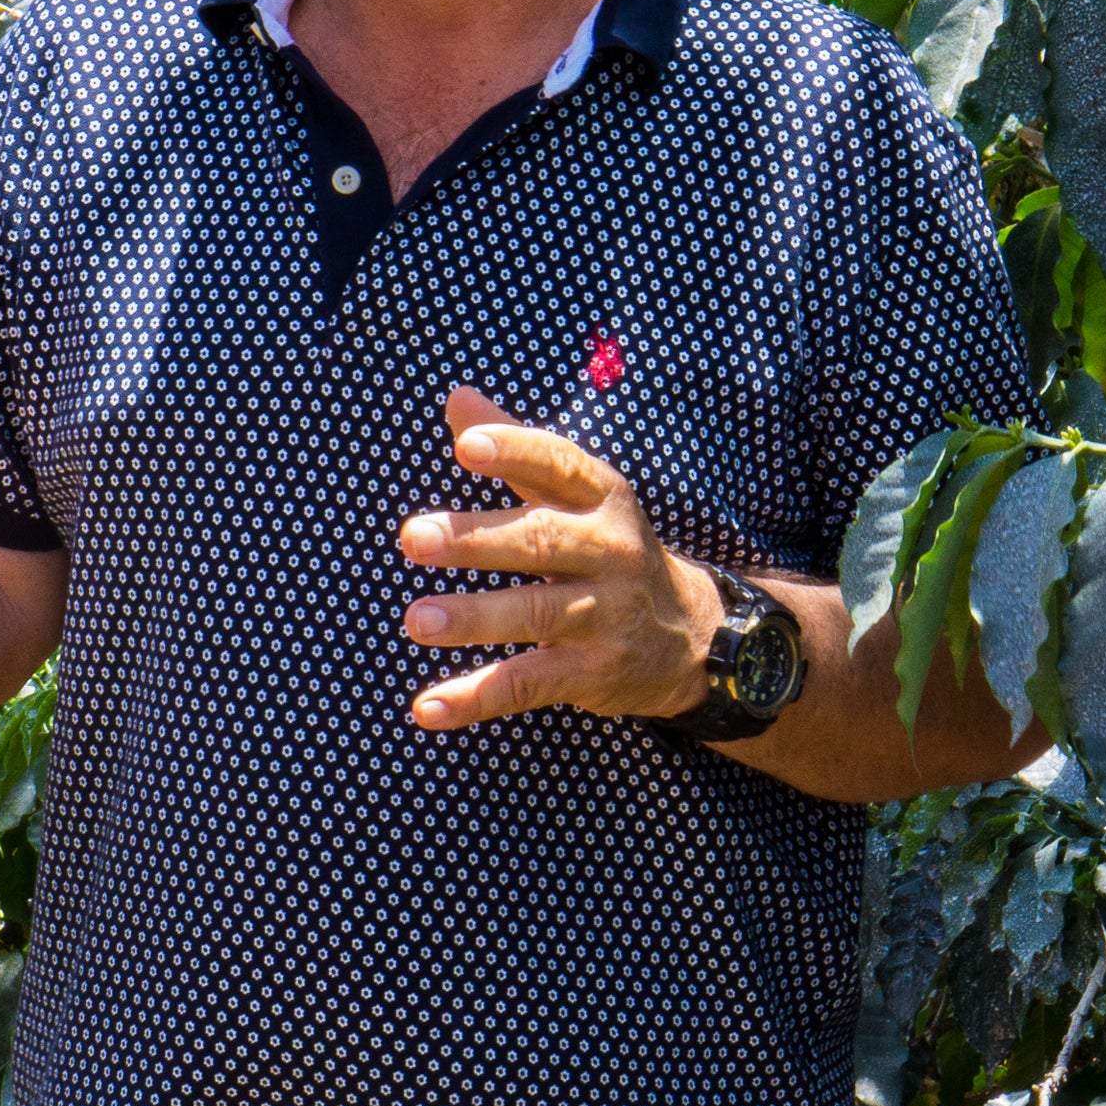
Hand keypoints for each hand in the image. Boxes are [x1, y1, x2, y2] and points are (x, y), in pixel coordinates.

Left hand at [395, 386, 723, 729]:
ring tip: (416, 619)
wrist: (692, 634)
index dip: (514, 452)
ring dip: (473, 617)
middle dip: (476, 538)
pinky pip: (528, 684)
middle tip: (413, 537)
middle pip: (540, 540)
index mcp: (601, 496)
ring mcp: (603, 614)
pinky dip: (476, 698)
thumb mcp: (575, 495)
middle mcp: (609, 550)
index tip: (465, 446)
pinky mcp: (592, 672)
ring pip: (533, 614)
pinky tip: (427, 707)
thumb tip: (456, 399)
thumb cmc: (606, 549)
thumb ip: (515, 452)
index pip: (558, 464)